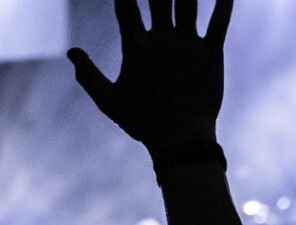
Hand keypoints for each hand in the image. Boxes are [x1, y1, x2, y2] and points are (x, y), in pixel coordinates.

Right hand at [68, 0, 233, 153]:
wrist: (181, 140)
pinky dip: (224, 3)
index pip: (125, 4)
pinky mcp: (212, 54)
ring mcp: (188, 45)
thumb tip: (71, 52)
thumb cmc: (143, 123)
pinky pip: (219, 22)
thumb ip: (87, 74)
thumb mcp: (108, 101)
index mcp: (136, 47)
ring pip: (187, 1)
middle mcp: (162, 40)